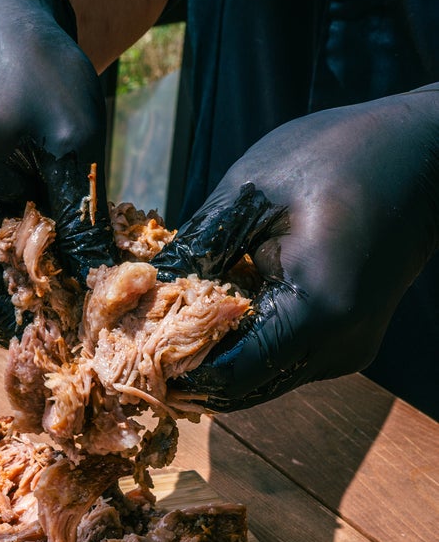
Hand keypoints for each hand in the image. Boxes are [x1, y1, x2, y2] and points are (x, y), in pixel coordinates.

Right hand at [0, 0, 115, 343]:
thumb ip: (81, 222)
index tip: (78, 337)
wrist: (3, 29)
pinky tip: (66, 255)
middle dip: (34, 312)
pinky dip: (24, 267)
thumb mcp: (73, 144)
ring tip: (85, 282)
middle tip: (93, 313)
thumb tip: (104, 292)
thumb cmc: (38, 72)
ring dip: (31, 290)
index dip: (26, 326)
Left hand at [151, 90, 438, 408]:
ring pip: (263, 379)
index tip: (132, 353)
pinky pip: (283, 360)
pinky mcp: (349, 340)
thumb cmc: (341, 154)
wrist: (423, 152)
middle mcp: (338, 347)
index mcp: (317, 311)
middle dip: (191, 372)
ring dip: (217, 361)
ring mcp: (348, 350)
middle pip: (245, 388)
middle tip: (138, 348)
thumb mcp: (249, 192)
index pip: (231, 374)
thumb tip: (141, 291)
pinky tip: (212, 318)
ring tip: (167, 331)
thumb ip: (195, 250)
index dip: (177, 370)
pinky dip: (245, 348)